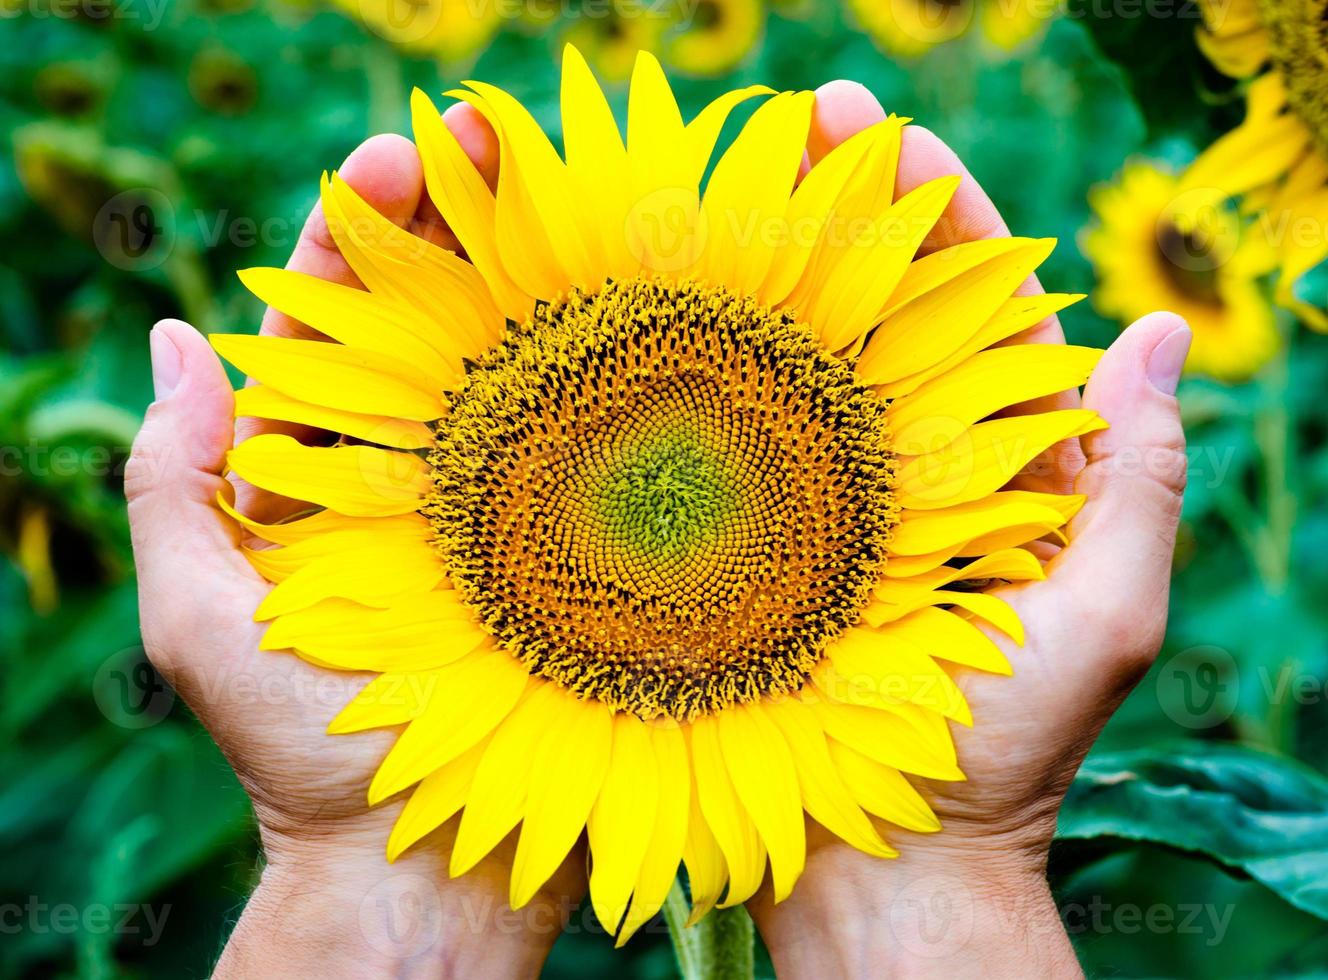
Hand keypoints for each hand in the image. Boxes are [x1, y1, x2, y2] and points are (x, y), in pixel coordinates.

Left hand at [127, 115, 580, 979]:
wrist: (418, 868)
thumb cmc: (303, 754)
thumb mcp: (199, 620)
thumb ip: (174, 488)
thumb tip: (176, 340)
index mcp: (318, 469)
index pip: (330, 320)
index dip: (355, 232)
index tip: (397, 162)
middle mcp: (415, 468)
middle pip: (435, 319)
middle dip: (462, 223)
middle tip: (501, 141)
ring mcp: (505, 503)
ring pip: (521, 365)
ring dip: (544, 275)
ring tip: (584, 193)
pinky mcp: (573, 548)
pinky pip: (595, 451)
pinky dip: (615, 380)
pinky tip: (646, 318)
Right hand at [746, 85, 1189, 977]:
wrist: (897, 861)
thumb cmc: (1006, 753)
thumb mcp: (1107, 616)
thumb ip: (1141, 480)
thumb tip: (1158, 330)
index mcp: (1002, 461)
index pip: (977, 304)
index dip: (937, 214)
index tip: (881, 135)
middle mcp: (906, 461)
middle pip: (877, 308)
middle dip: (839, 207)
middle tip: (792, 121)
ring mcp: (821, 499)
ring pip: (797, 359)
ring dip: (766, 268)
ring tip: (716, 179)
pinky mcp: (752, 544)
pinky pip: (729, 446)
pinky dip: (704, 377)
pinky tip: (665, 310)